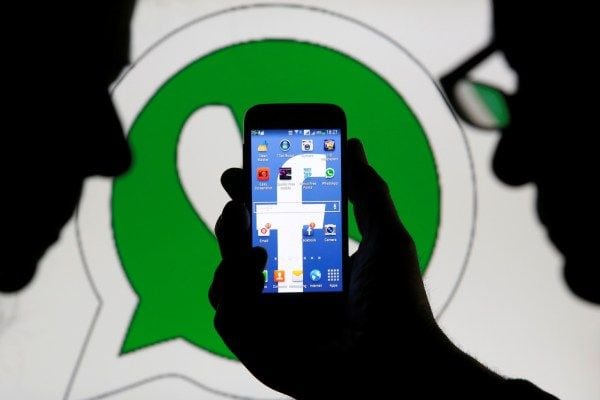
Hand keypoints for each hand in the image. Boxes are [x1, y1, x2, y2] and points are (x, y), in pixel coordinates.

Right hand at [209, 139, 493, 397]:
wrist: (397, 363)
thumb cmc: (398, 304)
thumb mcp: (385, 235)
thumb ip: (367, 189)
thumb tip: (353, 145)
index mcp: (312, 266)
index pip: (273, 227)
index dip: (254, 198)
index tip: (243, 170)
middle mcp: (287, 291)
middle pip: (241, 248)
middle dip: (232, 217)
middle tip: (237, 195)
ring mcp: (270, 319)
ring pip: (226, 277)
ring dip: (229, 248)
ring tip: (252, 237)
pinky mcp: (258, 346)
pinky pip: (226, 313)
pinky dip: (232, 288)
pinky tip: (255, 272)